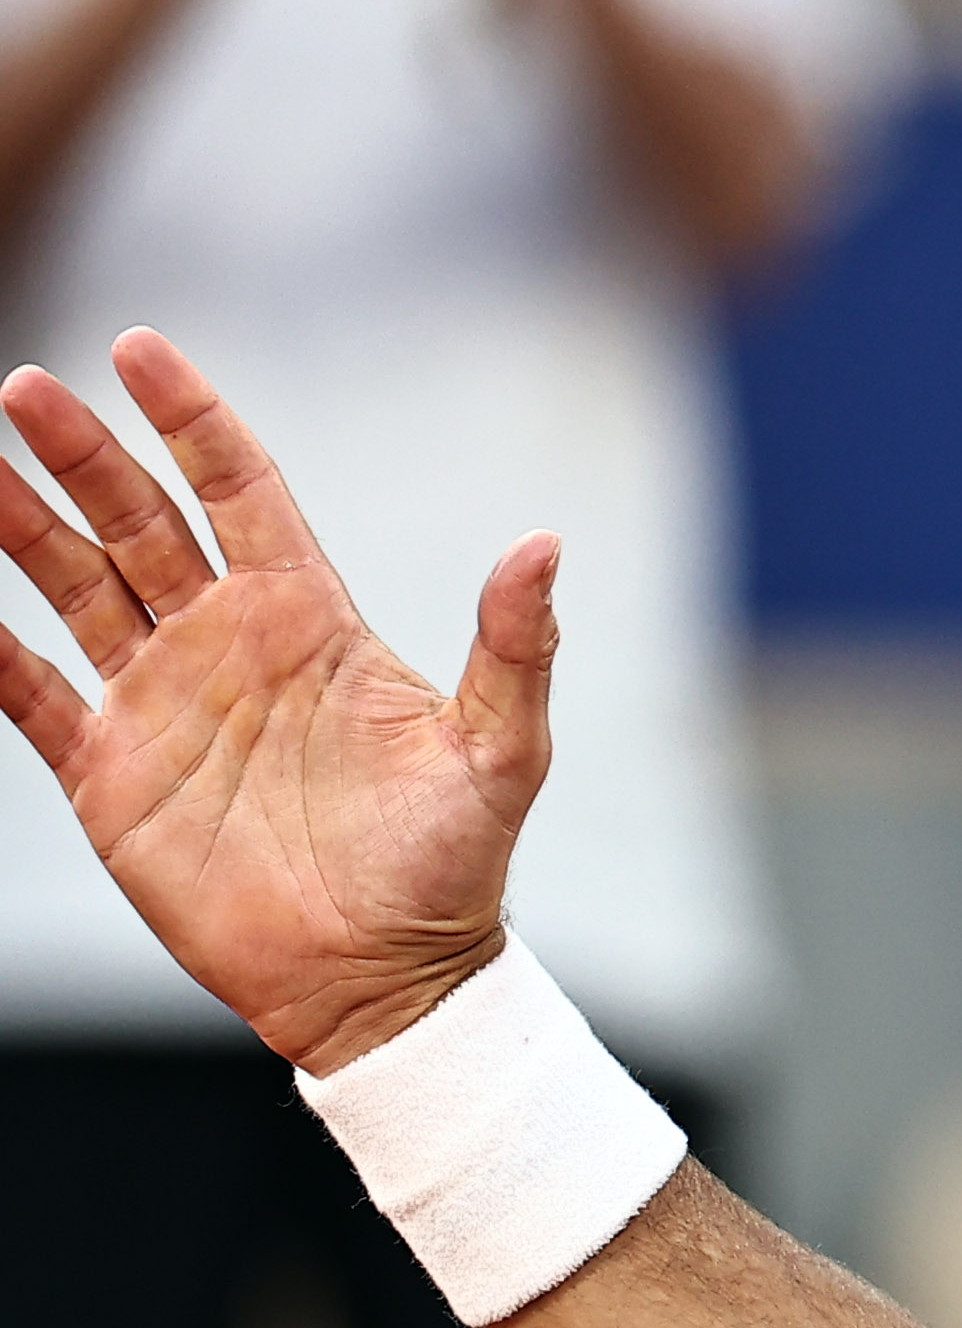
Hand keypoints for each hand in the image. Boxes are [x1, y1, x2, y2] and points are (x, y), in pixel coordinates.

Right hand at [0, 336, 556, 1073]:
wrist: (385, 977)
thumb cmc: (452, 864)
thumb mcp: (499, 750)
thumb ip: (514, 645)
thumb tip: (543, 542)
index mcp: (308, 619)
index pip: (238, 488)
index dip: (190, 419)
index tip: (138, 349)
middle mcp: (226, 644)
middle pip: (139, 520)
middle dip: (82, 453)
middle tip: (24, 388)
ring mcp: (161, 701)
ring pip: (73, 585)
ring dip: (20, 524)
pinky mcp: (110, 770)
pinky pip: (27, 690)